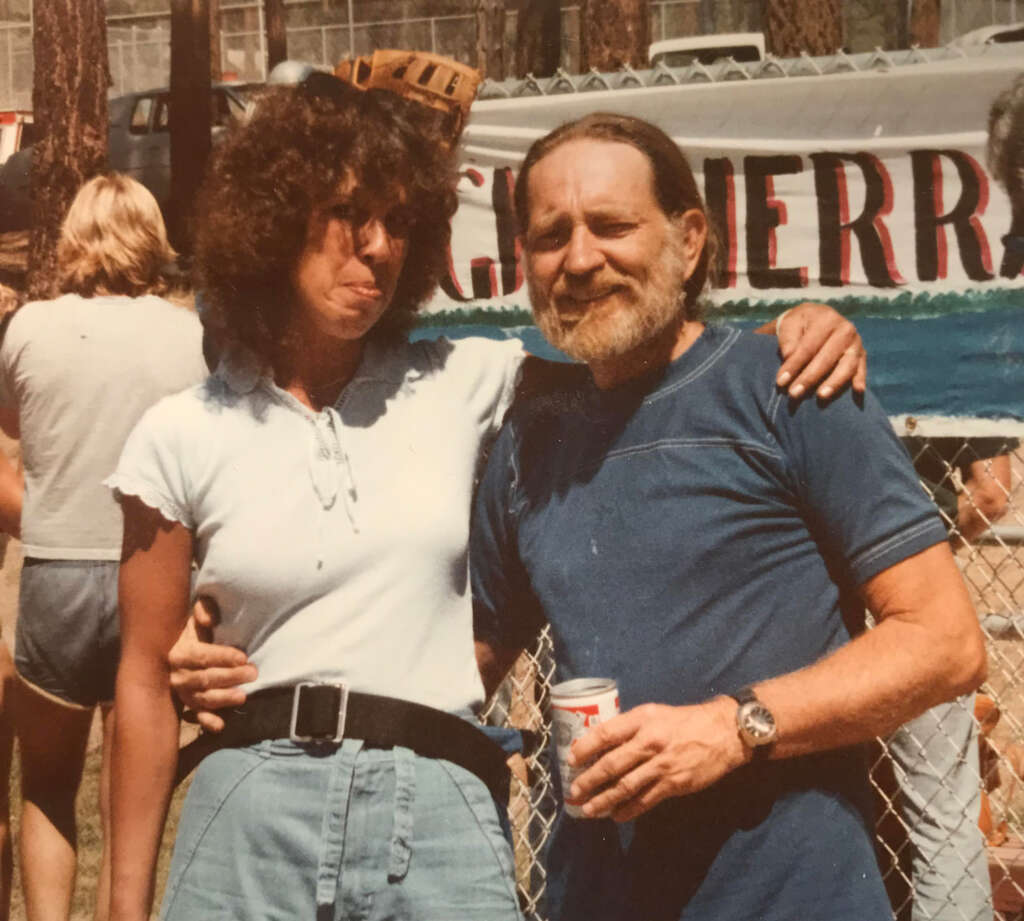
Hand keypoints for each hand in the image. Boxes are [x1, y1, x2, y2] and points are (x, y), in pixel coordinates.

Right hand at [167, 597, 256, 730]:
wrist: (173, 649)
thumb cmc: (192, 630)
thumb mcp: (195, 616)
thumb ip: (204, 609)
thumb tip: (208, 618)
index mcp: (178, 652)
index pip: (201, 656)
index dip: (222, 657)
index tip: (243, 657)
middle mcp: (177, 675)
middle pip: (204, 679)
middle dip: (230, 677)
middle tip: (253, 673)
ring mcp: (181, 692)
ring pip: (202, 699)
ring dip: (223, 699)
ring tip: (243, 696)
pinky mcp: (187, 704)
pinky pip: (196, 716)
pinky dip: (208, 722)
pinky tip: (221, 725)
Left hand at [567, 698, 745, 822]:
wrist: (723, 732)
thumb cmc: (685, 721)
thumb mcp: (655, 713)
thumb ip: (631, 727)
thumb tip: (602, 742)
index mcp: (642, 719)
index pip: (606, 733)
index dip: (585, 747)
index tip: (570, 759)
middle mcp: (650, 741)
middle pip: (612, 764)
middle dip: (589, 780)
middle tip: (573, 791)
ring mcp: (662, 765)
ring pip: (626, 786)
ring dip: (604, 800)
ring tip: (588, 809)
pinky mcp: (674, 784)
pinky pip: (645, 800)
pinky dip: (628, 810)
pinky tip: (616, 816)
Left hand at [773, 302, 865, 399]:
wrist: (816, 318)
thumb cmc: (799, 325)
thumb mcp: (789, 325)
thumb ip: (788, 340)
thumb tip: (789, 357)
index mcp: (826, 320)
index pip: (808, 347)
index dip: (794, 365)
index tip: (780, 382)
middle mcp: (845, 330)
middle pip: (827, 358)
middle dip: (809, 378)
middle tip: (794, 394)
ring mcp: (856, 343)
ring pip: (847, 366)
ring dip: (834, 383)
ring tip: (821, 397)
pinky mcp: (861, 355)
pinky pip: (861, 369)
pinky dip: (860, 380)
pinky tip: (858, 392)